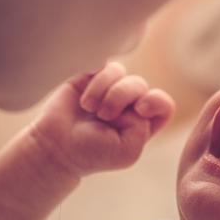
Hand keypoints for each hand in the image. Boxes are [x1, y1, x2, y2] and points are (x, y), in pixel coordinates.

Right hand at [30, 62, 174, 176]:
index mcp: (142, 123)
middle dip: (122, 98)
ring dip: (106, 92)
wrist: (57, 146)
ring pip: (122, 74)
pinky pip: (104, 66)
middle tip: (104, 116)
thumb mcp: (128, 151)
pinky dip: (97, 83)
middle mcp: (128, 104)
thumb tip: (133, 99)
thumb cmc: (92, 152)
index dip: (156, 101)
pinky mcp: (92, 76)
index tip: (140, 109)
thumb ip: (143, 126)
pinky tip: (85, 101)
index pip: (163, 104)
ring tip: (91, 109)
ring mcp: (110, 88)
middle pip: (141, 86)